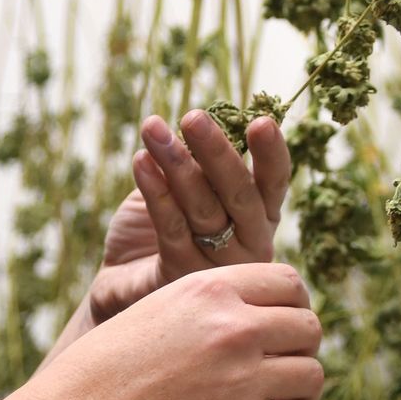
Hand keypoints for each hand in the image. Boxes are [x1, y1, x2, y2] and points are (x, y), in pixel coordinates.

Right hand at [38, 263, 322, 399]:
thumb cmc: (107, 372)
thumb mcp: (157, 310)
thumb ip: (212, 306)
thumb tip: (268, 314)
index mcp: (210, 290)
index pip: (291, 283)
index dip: (294, 305)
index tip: (283, 326)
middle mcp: (233, 328)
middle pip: (309, 328)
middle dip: (300, 348)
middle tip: (279, 367)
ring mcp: (241, 379)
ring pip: (312, 375)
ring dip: (299, 390)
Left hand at [86, 110, 290, 323]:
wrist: (126, 282)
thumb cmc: (165, 223)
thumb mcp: (186, 184)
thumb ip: (197, 162)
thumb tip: (199, 124)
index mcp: (261, 215)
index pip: (275, 182)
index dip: (271, 154)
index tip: (262, 122)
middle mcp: (251, 243)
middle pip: (240, 194)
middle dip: (216, 152)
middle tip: (193, 117)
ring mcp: (221, 267)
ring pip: (203, 210)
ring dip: (177, 165)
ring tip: (154, 130)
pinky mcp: (182, 278)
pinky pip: (171, 229)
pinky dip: (155, 192)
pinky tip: (141, 162)